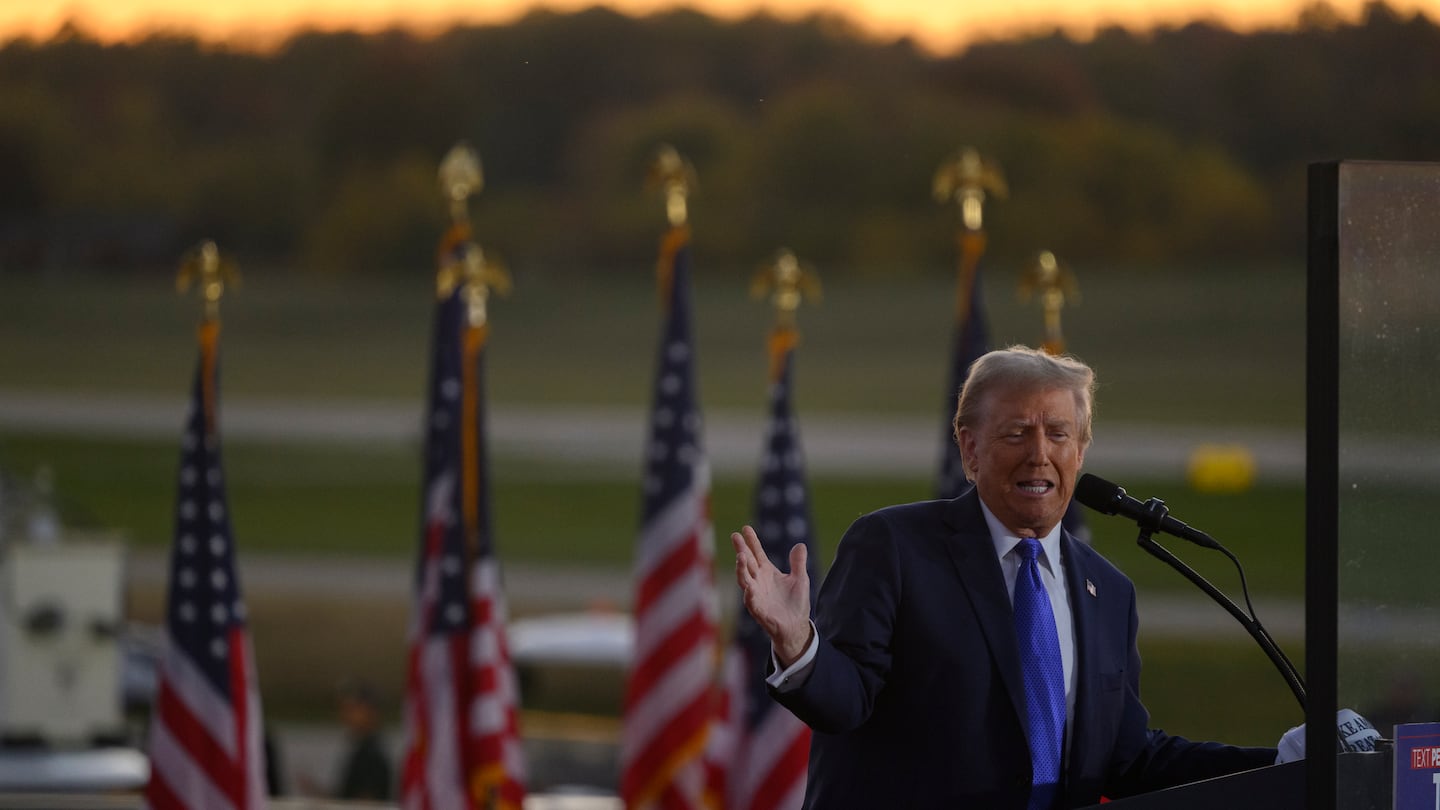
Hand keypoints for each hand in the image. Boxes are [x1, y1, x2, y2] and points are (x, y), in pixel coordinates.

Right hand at [732, 525, 812, 666]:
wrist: (796, 626)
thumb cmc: (796, 603)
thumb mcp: (800, 579)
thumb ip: (798, 563)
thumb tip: (800, 545)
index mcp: (767, 572)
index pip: (757, 553)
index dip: (752, 541)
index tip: (745, 528)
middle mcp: (758, 581)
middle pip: (747, 563)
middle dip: (741, 550)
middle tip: (735, 536)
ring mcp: (756, 595)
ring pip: (745, 580)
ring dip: (741, 569)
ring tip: (741, 556)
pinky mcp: (759, 610)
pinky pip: (751, 602)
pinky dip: (749, 595)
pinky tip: (749, 588)